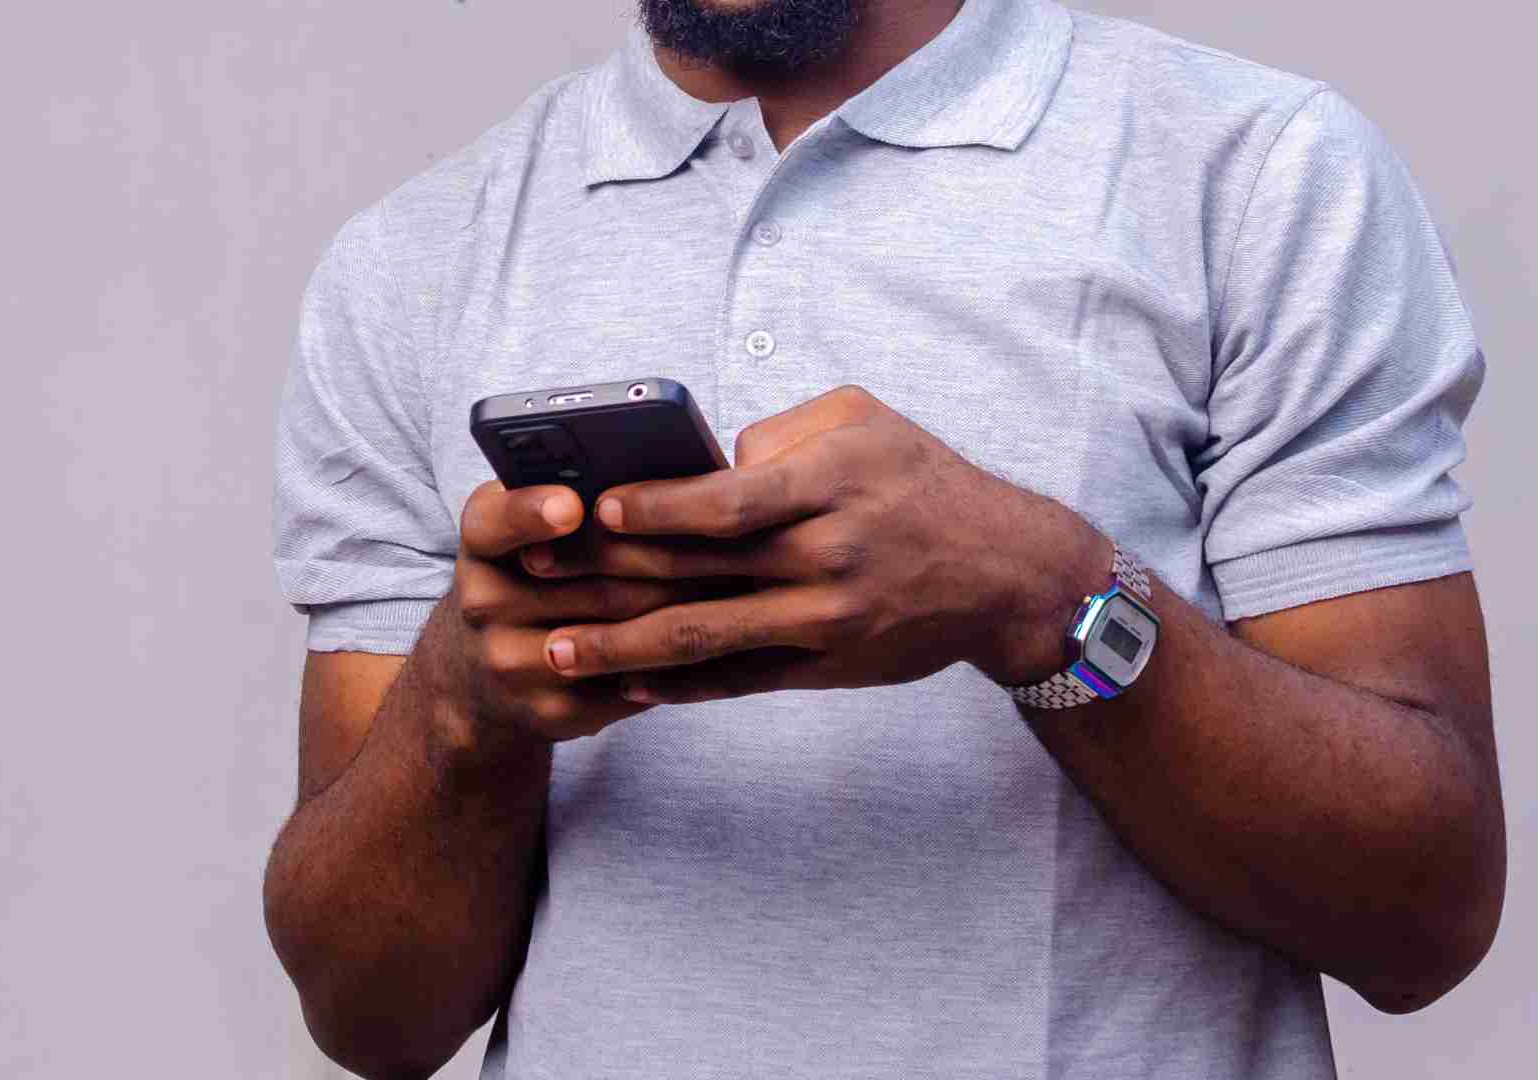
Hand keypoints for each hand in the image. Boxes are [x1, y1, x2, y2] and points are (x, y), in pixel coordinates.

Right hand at [420, 480, 718, 747]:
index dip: (533, 513)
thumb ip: (578, 496)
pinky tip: (720, 636)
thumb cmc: (535, 573)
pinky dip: (679, 660)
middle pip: (587, 581)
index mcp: (481, 540)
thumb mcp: (533, 527)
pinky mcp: (548, 713)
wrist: (481, 673)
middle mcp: (481, 602)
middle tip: (734, 538)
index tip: (572, 505)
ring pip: (618, 633)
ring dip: (686, 608)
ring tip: (744, 582)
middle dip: (667, 559)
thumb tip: (671, 473)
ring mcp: (509, 664)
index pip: (497, 520)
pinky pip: (628, 684)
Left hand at [519, 386, 1114, 703]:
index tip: (593, 508)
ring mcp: (822, 621)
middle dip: (605, 577)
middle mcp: (825, 559)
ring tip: (553, 651)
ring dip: (620, 648)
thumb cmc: (923, 481)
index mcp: (830, 488)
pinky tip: (620, 683)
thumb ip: (780, 434)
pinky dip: (674, 685)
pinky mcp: (823, 667)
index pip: (727, 503)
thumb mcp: (864, 422)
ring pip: (704, 639)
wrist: (1003, 575)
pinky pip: (736, 680)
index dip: (654, 508)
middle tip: (533, 578)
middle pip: (697, 573)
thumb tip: (705, 465)